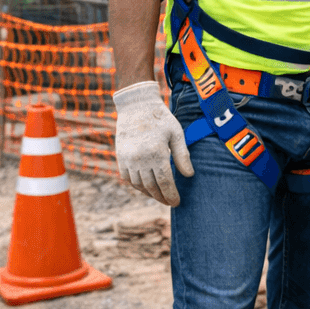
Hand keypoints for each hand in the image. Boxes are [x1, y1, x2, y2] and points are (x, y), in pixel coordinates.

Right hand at [113, 81, 194, 205]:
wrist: (136, 106)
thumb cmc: (160, 118)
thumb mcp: (176, 133)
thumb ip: (182, 155)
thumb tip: (189, 175)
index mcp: (156, 153)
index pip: (165, 182)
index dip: (171, 194)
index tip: (177, 202)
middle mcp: (140, 159)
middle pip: (152, 187)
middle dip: (162, 197)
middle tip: (170, 202)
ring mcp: (128, 159)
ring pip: (139, 185)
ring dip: (150, 194)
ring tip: (160, 197)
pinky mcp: (120, 158)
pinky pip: (128, 178)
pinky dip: (138, 186)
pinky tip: (147, 187)